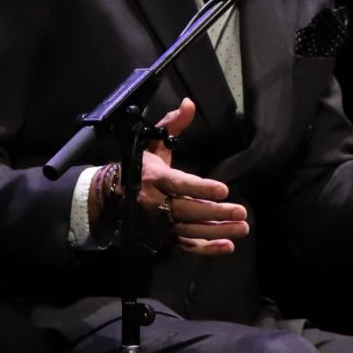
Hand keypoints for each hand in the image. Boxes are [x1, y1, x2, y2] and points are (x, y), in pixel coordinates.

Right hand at [93, 98, 249, 255]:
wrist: (110, 194)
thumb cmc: (139, 165)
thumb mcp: (152, 141)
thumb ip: (172, 124)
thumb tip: (189, 104)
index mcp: (154, 176)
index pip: (179, 183)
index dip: (201, 187)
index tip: (224, 189)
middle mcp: (154, 202)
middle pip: (187, 210)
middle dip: (215, 212)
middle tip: (241, 212)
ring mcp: (158, 222)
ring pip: (189, 230)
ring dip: (217, 232)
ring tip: (242, 228)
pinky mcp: (162, 235)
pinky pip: (185, 244)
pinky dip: (206, 248)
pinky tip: (227, 247)